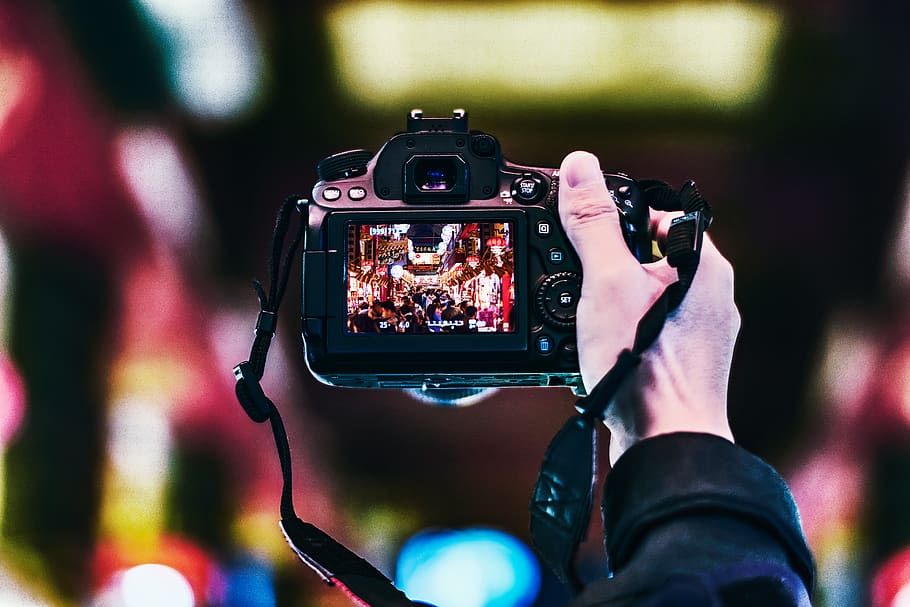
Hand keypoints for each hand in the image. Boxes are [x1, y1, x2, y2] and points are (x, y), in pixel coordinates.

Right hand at [558, 151, 739, 463]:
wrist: (664, 447)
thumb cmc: (646, 367)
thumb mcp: (608, 282)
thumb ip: (594, 223)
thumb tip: (581, 167)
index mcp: (703, 266)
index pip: (662, 215)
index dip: (620, 215)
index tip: (588, 227)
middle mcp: (710, 298)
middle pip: (651, 256)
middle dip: (610, 262)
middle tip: (579, 277)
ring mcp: (699, 336)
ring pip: (646, 297)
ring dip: (612, 300)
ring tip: (586, 318)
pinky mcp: (683, 366)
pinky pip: (646, 331)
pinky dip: (620, 332)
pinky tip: (599, 349)